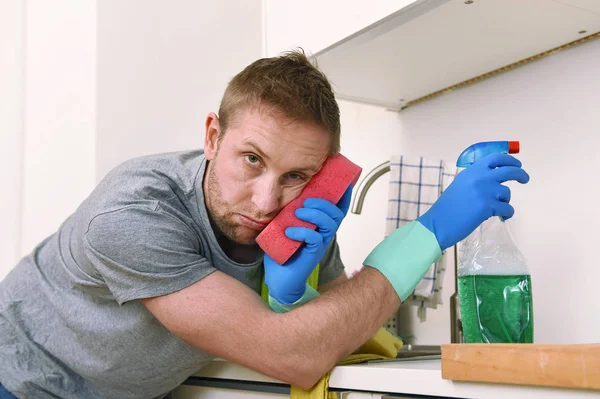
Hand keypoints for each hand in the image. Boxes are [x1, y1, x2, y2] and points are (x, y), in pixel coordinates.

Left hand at [264, 185, 352, 304]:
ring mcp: (320, 244)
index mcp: (321, 226)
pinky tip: (289, 233)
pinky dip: (302, 232)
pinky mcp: (312, 254)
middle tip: (306, 202)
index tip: (342, 182)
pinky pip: (314, 239)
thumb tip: (281, 191)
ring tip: (299, 213)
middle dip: (324, 203)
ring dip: (315, 215)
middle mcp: (324, 234)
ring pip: (329, 224)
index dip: (343, 195)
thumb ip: (288, 211)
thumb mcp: (285, 226)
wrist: (279, 279)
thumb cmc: (283, 251)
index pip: (338, 208)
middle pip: (337, 214)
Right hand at [418, 153, 529, 250]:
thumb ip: (475, 180)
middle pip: (509, 170)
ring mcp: (485, 191)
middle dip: (520, 174)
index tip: (516, 164)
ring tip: (497, 209)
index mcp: (471, 171)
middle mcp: (480, 177)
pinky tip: (501, 217)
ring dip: (506, 201)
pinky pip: (508, 209)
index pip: (495, 158)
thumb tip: (493, 181)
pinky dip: (507, 214)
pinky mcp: (488, 206)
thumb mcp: (460, 186)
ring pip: (507, 193)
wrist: (438, 223)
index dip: (509, 160)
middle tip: (524, 179)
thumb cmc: (447, 208)